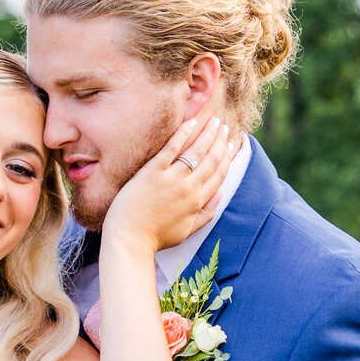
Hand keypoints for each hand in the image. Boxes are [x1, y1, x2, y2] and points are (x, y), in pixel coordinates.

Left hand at [104, 115, 234, 254]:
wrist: (129, 239)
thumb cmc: (155, 237)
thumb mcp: (187, 231)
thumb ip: (206, 214)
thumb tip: (220, 195)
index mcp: (197, 202)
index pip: (218, 175)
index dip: (227, 158)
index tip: (231, 144)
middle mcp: (188, 189)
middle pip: (211, 160)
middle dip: (220, 141)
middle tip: (225, 126)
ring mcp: (171, 179)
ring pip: (197, 151)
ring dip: (208, 134)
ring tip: (214, 121)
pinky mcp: (153, 172)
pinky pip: (172, 148)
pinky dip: (183, 133)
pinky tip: (191, 121)